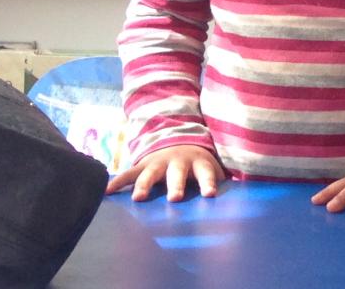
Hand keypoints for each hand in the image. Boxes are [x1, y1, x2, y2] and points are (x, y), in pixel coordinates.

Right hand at [106, 144, 223, 201]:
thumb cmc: (198, 165)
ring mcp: (158, 163)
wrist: (178, 141)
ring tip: (138, 199)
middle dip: (175, 185)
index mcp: (198, 164)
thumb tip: (239, 203)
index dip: (208, 183)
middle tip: (175, 198)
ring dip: (144, 185)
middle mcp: (178, 162)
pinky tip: (106, 191)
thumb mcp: (211, 170)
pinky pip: (128, 174)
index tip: (210, 195)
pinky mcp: (142, 166)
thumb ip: (219, 183)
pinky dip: (117, 182)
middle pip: (177, 173)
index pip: (206, 173)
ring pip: (150, 174)